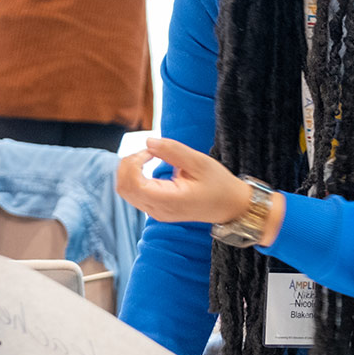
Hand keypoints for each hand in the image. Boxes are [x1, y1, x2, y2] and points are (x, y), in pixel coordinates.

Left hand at [115, 137, 251, 225]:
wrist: (230, 206)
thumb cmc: (218, 184)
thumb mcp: (200, 162)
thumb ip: (173, 151)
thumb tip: (148, 141)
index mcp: (169, 201)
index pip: (132, 184)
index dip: (133, 163)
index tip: (150, 151)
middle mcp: (158, 210)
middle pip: (123, 188)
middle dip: (128, 164)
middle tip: (147, 152)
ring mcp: (155, 213)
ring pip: (125, 191)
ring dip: (130, 170)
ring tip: (149, 157)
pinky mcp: (155, 210)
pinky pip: (133, 194)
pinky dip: (134, 177)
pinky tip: (148, 166)